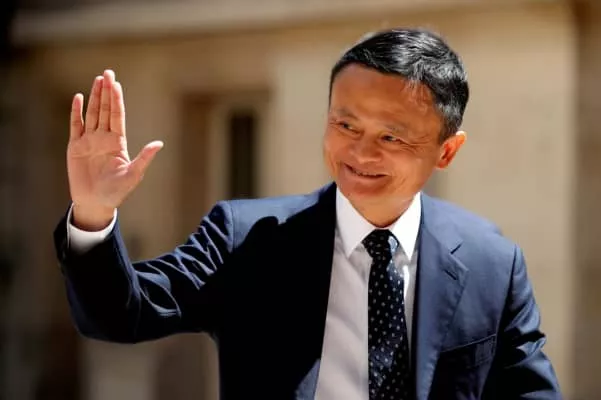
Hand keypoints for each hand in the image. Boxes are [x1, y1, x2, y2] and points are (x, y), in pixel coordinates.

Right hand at [67, 70, 162, 230]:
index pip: (117, 116)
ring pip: (92, 114)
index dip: (117, 99)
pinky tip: (79, 98)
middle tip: (107, 73)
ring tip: (97, 80)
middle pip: (105, 110)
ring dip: (94, 97)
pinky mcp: (75, 147)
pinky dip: (76, 112)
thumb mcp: (133, 174)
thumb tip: (159, 144)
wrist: (96, 202)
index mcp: (118, 142)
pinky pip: (75, 126)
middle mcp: (104, 138)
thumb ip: (144, 158)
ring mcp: (89, 141)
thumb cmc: (117, 191)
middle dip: (106, 92)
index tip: (116, 84)